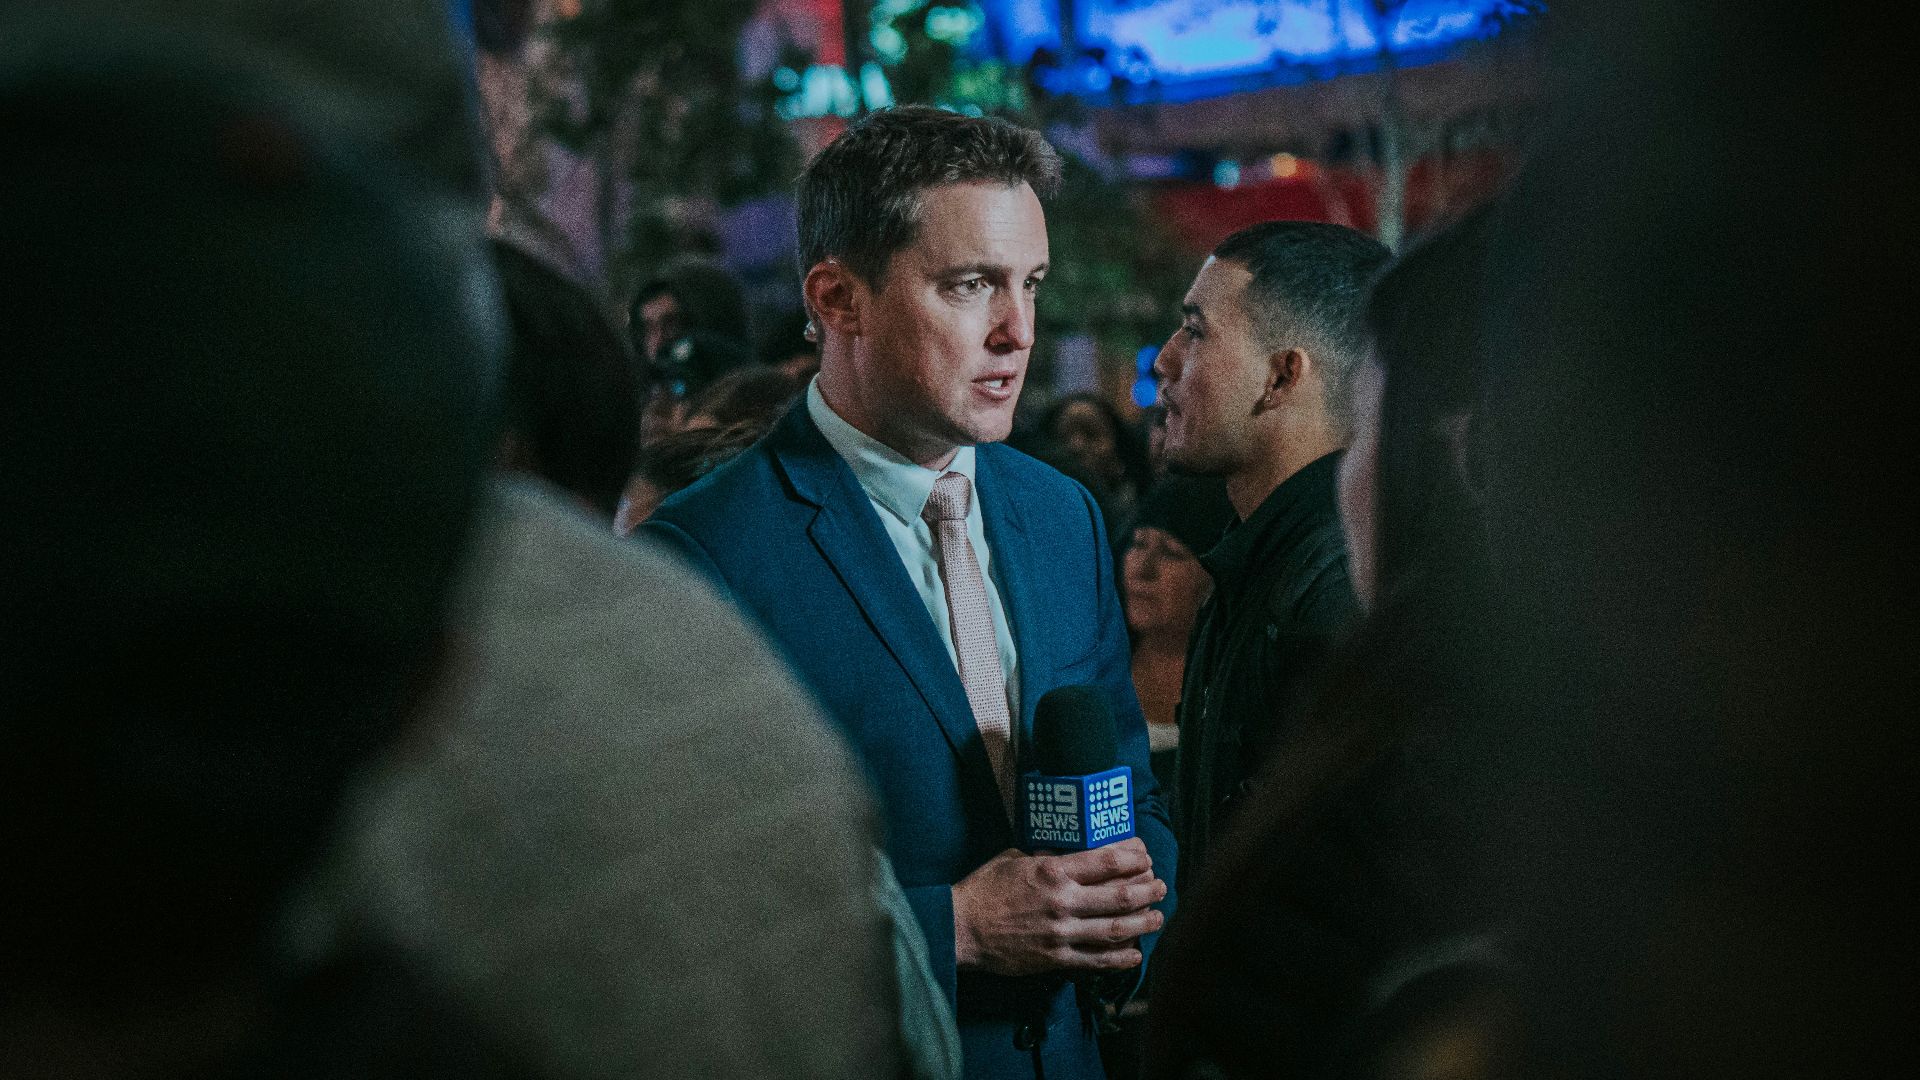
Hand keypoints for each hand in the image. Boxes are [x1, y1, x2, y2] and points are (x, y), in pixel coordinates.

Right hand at [952, 839, 1166, 976]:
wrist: (961, 929)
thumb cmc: (984, 889)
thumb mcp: (1015, 858)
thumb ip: (1047, 857)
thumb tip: (1071, 853)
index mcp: (1052, 871)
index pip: (1105, 861)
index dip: (1132, 857)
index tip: (1145, 855)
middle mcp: (1062, 902)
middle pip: (1120, 895)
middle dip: (1147, 889)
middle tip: (1160, 886)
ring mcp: (1061, 933)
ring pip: (1115, 929)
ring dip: (1142, 923)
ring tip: (1158, 918)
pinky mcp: (1055, 959)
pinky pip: (1096, 960)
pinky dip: (1119, 958)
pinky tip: (1135, 954)